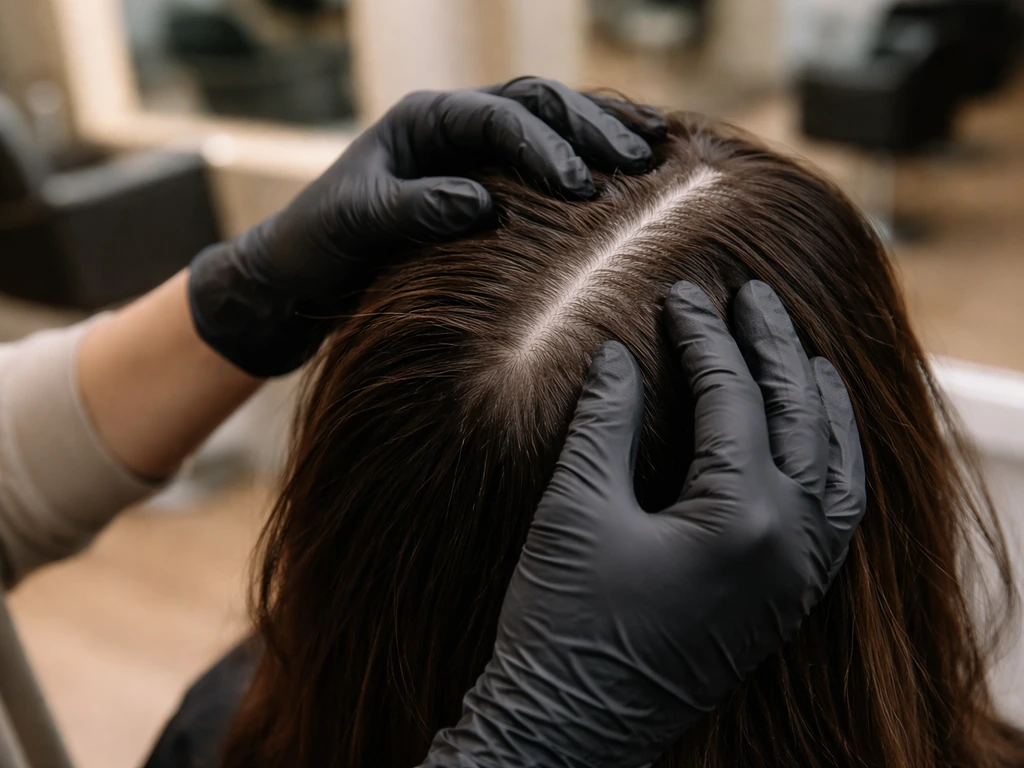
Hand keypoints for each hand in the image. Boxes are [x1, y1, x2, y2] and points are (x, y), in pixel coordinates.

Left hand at [188, 77, 665, 376]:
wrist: (302, 271)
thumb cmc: (320, 245)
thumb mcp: (357, 224)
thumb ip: (413, 209)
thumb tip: (481, 203)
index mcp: (424, 120)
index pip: (497, 116)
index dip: (543, 146)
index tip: (579, 189)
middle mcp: (454, 123)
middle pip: (538, 103)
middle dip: (591, 129)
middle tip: (640, 163)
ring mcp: (475, 149)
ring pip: (552, 121)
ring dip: (602, 133)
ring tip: (657, 152)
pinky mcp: (490, 180)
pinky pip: (547, 157)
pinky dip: (588, 158)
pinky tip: (632, 169)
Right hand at [420, 280, 866, 767]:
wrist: (566, 730)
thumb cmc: (562, 624)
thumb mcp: (576, 508)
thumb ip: (606, 420)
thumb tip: (617, 356)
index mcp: (742, 520)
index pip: (734, 398)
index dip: (703, 337)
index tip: (680, 294)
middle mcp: (790, 549)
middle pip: (800, 420)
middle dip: (774, 348)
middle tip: (752, 294)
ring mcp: (796, 582)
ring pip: (840, 471)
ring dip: (824, 405)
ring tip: (806, 356)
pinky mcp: (785, 605)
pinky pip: (836, 519)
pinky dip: (834, 467)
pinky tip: (815, 442)